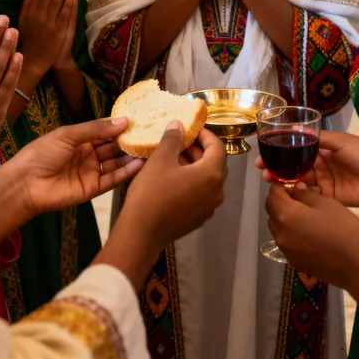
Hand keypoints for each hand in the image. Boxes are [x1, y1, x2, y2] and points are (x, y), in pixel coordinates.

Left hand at [13, 117, 142, 217]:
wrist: (26, 184)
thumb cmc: (43, 153)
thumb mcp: (69, 135)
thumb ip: (96, 129)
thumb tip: (124, 120)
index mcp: (80, 139)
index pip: (105, 131)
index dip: (120, 126)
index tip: (140, 120)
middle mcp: (88, 155)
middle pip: (112, 147)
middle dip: (129, 141)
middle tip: (149, 134)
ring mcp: (91, 172)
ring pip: (115, 163)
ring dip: (130, 156)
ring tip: (149, 148)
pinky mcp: (93, 189)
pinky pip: (112, 180)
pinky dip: (125, 172)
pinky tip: (139, 164)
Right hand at [18, 0, 74, 79]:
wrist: (32, 61)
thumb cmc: (28, 40)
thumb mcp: (24, 20)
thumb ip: (27, 4)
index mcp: (30, 11)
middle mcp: (38, 15)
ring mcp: (48, 23)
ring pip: (56, 1)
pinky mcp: (58, 32)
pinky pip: (63, 16)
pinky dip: (67, 4)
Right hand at [119, 122, 226, 250]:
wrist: (141, 233)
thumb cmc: (152, 193)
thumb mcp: (161, 159)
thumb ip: (173, 139)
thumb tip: (179, 125)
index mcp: (212, 174)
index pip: (217, 146)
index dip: (205, 134)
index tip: (190, 128)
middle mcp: (217, 191)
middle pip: (215, 163)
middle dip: (199, 149)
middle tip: (180, 141)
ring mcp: (209, 207)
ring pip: (207, 179)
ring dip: (194, 165)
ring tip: (173, 157)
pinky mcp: (198, 218)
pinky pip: (200, 193)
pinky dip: (191, 181)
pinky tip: (172, 178)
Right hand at [257, 130, 358, 207]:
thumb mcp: (341, 141)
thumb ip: (318, 138)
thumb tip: (295, 129)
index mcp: (325, 150)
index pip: (298, 149)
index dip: (282, 150)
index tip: (266, 151)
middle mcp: (321, 166)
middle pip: (294, 166)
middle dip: (277, 166)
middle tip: (262, 167)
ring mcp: (324, 183)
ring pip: (298, 181)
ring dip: (283, 179)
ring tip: (269, 178)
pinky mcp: (328, 198)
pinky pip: (309, 195)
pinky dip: (297, 193)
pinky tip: (287, 189)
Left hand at [266, 184, 358, 304]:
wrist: (358, 266)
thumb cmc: (344, 228)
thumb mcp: (325, 202)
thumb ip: (304, 194)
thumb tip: (293, 189)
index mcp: (286, 215)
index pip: (272, 195)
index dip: (280, 186)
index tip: (293, 184)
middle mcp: (280, 234)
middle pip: (272, 212)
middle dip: (282, 202)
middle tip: (301, 198)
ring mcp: (286, 251)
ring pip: (277, 227)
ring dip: (285, 218)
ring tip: (306, 217)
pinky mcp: (294, 262)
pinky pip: (286, 242)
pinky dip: (292, 234)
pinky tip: (310, 234)